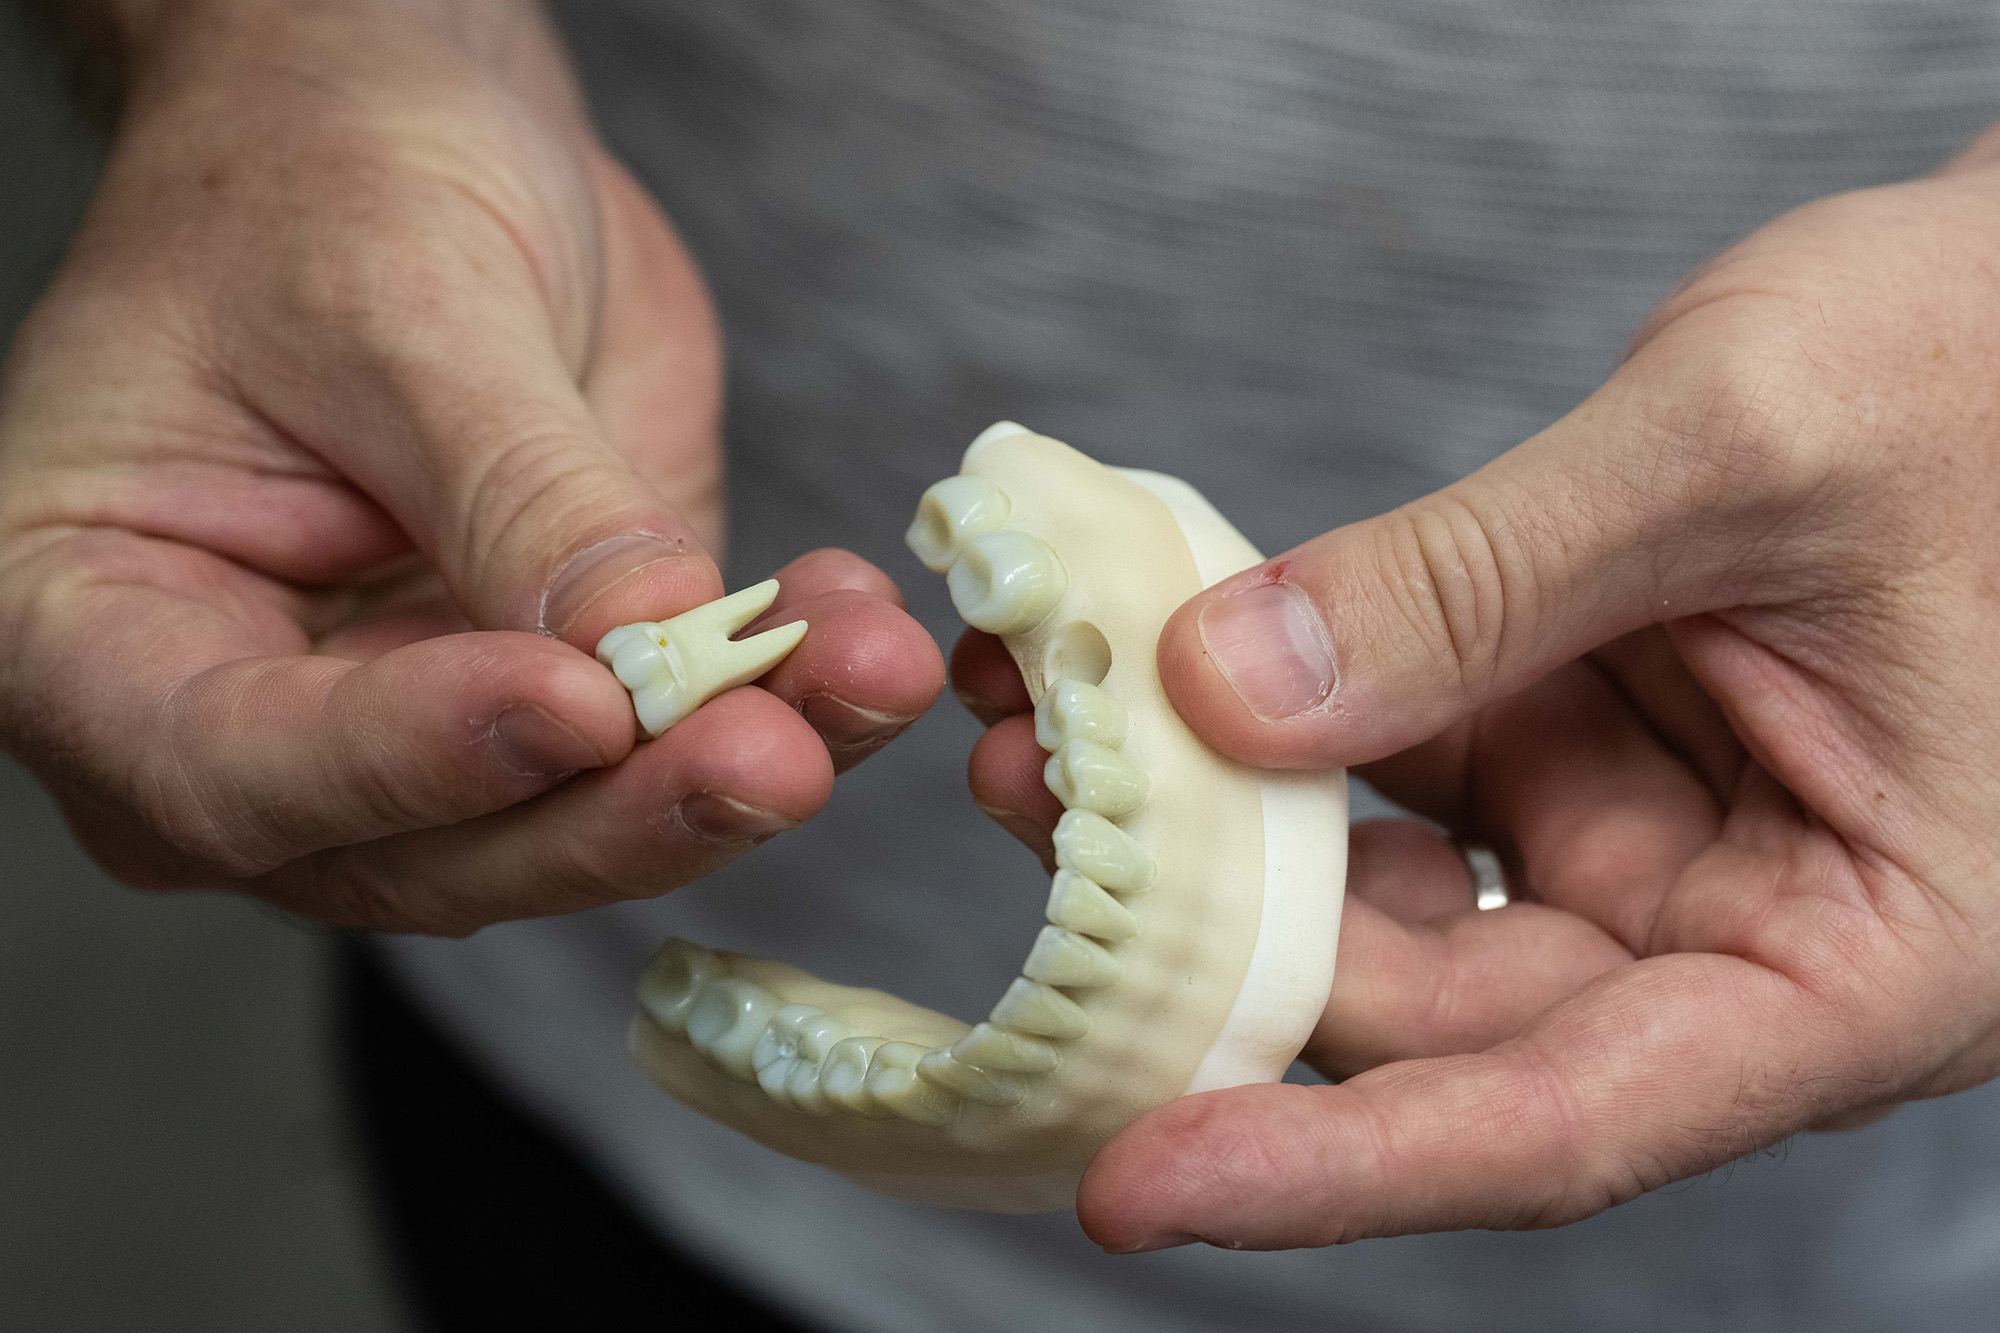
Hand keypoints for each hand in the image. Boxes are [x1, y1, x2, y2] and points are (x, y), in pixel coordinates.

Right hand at [0, 1, 942, 933]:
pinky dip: (787, 705)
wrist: (408, 134)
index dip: (415, 759)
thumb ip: (511, 494)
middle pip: (433, 848)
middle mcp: (254, 723)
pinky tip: (865, 642)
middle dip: (620, 806)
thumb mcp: (400, 304)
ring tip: (863, 676)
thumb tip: (629, 653)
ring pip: (579, 822)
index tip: (573, 706)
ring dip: (735, 762)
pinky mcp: (564, 693)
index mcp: (100, 633)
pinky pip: (675, 742)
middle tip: (770, 752)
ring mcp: (420, 727)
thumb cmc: (320, 177)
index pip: (240, 770)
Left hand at [965, 131, 1999, 1248]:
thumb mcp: (1741, 453)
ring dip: (1226, 832)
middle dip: (1227, 947)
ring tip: (1056, 730)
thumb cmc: (1992, 363)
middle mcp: (1750, 931)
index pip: (1570, 1120)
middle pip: (1448, 1017)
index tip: (1139, 1179)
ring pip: (1401, 901)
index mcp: (1872, 959)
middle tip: (1037, 819)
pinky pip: (1404, 769)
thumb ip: (1482, 581)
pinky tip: (1161, 668)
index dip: (1343, 1168)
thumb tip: (1228, 690)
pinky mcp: (1583, 744)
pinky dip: (1282, 727)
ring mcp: (1654, 839)